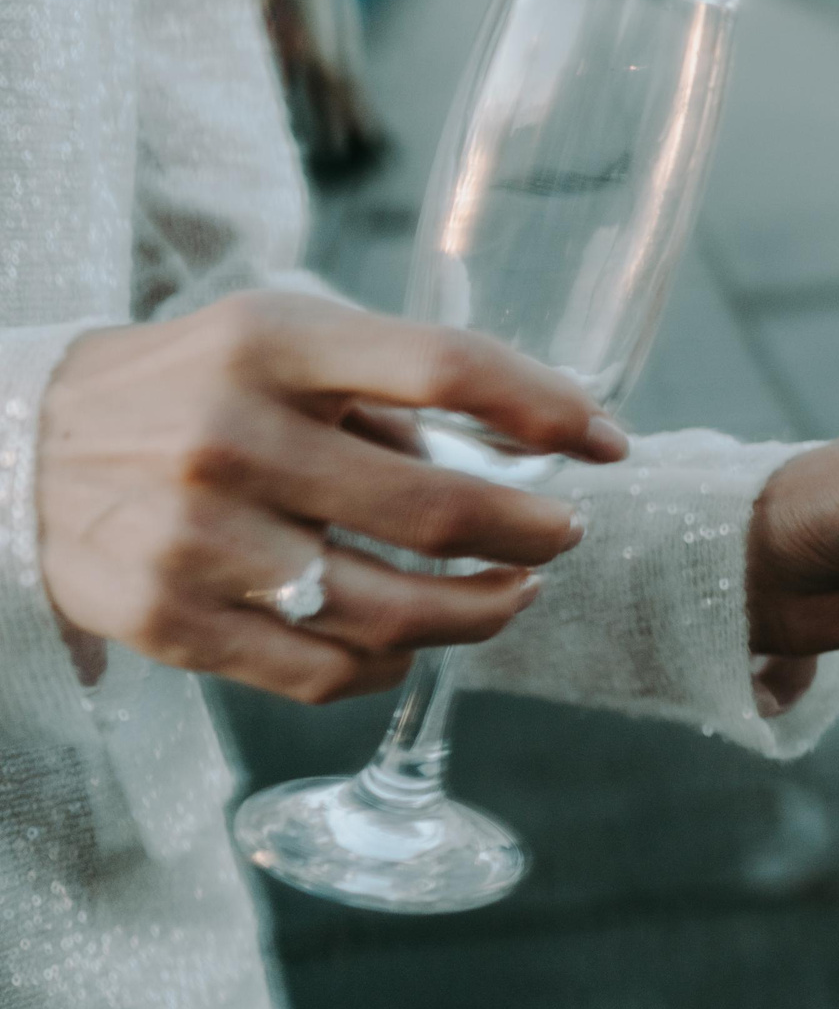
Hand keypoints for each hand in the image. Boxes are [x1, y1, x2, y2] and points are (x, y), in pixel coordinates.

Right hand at [37, 292, 620, 703]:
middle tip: (564, 536)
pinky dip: (389, 669)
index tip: (609, 441)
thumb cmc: (192, 383)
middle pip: (436, 508)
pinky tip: (414, 649)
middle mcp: (232, 435)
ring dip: (480, 613)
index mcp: (274, 343)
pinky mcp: (167, 620)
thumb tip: (520, 450)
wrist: (19, 446)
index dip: (549, 409)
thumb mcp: (280, 337)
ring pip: (389, 609)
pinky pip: (318, 671)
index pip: (448, 368)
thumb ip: (392, 383)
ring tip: (514, 596)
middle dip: (532, 533)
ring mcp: (196, 536)